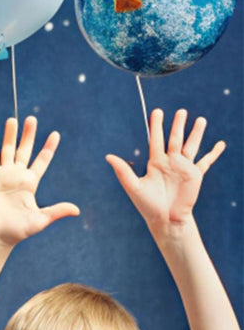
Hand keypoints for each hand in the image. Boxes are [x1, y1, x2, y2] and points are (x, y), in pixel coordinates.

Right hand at [0, 116, 76, 248]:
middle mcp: (14, 176)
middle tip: (30, 119)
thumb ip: (56, 211)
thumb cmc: (18, 231)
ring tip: (9, 121)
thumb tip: (77, 210)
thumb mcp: (40, 220)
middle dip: (26, 135)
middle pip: (21, 150)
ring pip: (1, 152)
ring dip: (4, 137)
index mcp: (29, 183)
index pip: (41, 161)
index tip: (56, 134)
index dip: (48, 148)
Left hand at [106, 108, 223, 237]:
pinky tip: (220, 144)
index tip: (157, 111)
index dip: (156, 126)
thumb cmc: (147, 205)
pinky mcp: (195, 175)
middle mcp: (170, 162)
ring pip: (190, 145)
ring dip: (196, 133)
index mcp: (155, 163)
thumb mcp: (133, 186)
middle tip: (181, 111)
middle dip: (178, 125)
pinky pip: (206, 161)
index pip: (156, 139)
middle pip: (174, 138)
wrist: (165, 219)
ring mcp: (183, 167)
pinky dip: (214, 153)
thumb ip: (122, 171)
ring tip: (200, 119)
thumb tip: (108, 156)